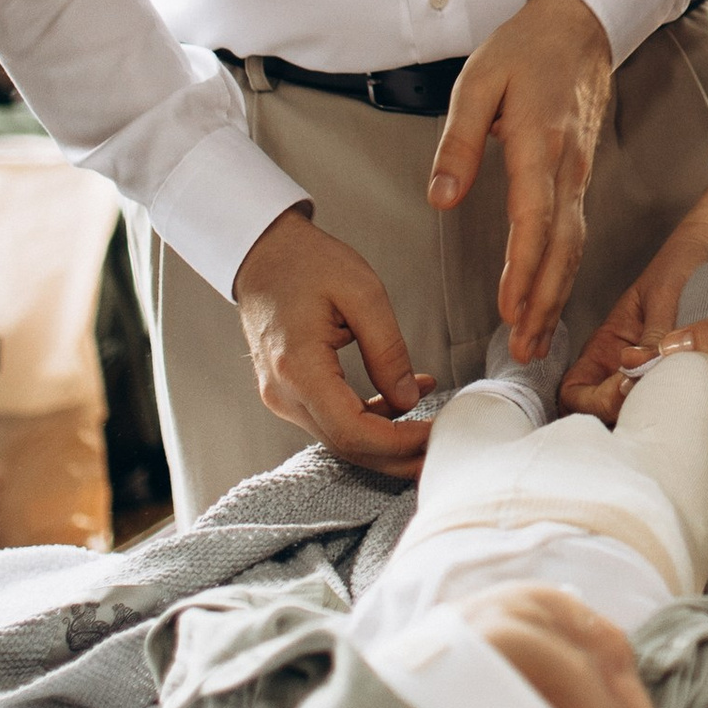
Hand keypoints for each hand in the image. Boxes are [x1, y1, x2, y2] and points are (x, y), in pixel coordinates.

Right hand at [233, 205, 434, 472]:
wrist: (263, 253)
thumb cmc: (309, 262)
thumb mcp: (362, 291)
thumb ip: (388, 349)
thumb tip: (410, 399)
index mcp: (297, 368)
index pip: (352, 431)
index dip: (399, 442)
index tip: (438, 434)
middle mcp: (283, 393)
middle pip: (346, 446)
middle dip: (398, 455)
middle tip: (444, 448)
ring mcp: (281, 397)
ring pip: (340, 439)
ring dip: (387, 440)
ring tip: (432, 427)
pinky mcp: (288, 393)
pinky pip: (331, 420)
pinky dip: (369, 420)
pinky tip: (403, 400)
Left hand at [429, 0, 614, 367]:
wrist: (579, 26)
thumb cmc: (525, 50)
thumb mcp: (477, 83)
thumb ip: (458, 142)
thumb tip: (442, 196)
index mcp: (539, 142)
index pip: (535, 218)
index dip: (524, 268)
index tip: (510, 308)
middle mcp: (568, 166)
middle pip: (562, 246)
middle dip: (545, 301)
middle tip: (525, 347)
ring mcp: (580, 173)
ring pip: (574, 246)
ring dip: (557, 296)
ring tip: (536, 339)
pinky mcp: (581, 176)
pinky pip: (576, 233)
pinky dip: (564, 272)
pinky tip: (549, 296)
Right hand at [560, 172, 707, 420]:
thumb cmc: (690, 263)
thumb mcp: (666, 294)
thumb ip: (653, 333)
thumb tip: (634, 371)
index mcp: (608, 347)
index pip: (575, 393)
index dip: (592, 402)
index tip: (625, 388)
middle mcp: (628, 371)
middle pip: (608, 417)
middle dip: (628, 416)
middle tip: (660, 400)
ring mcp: (661, 381)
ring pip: (645, 419)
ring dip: (660, 418)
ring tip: (683, 403)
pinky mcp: (696, 385)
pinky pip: (685, 412)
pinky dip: (692, 415)